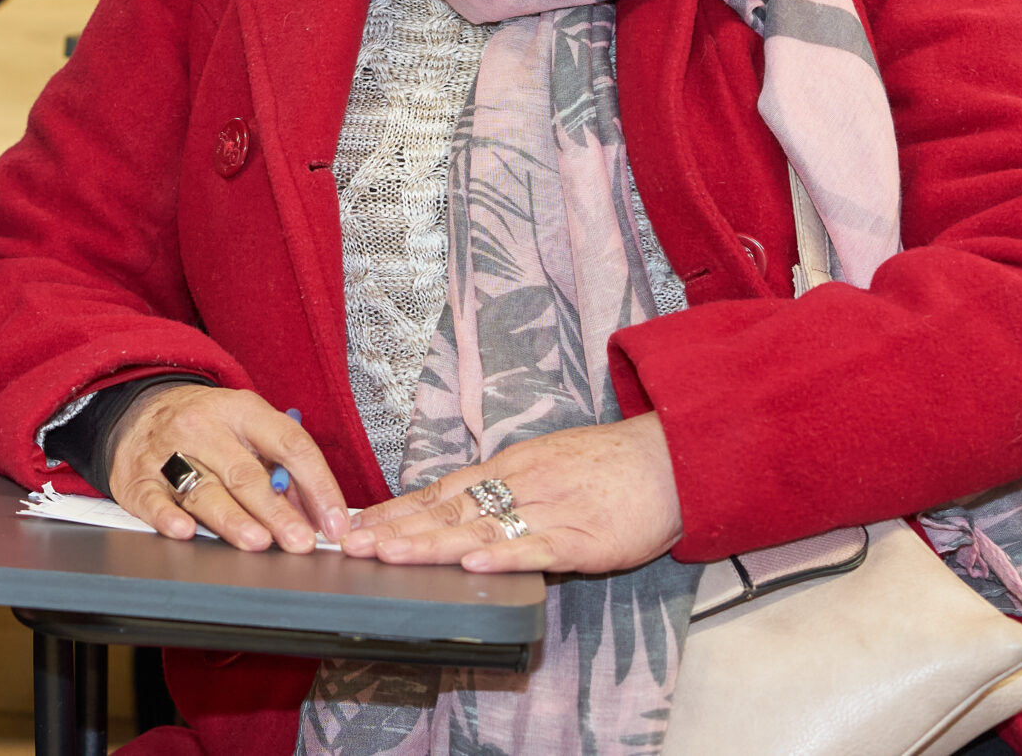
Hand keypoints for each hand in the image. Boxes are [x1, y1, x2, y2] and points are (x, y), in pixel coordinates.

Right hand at [106, 385, 350, 551]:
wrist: (139, 410)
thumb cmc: (207, 426)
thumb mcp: (247, 427)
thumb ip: (282, 468)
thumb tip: (318, 515)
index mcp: (241, 411)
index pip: (289, 444)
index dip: (317, 484)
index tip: (335, 520)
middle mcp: (204, 428)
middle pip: (245, 474)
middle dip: (276, 511)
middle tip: (300, 540)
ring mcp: (167, 452)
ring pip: (204, 490)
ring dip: (232, 519)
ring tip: (258, 541)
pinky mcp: (137, 478)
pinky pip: (154, 500)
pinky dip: (168, 517)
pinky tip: (185, 531)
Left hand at [343, 412, 681, 574]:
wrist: (671, 459)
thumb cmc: (606, 465)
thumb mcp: (544, 464)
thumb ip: (501, 487)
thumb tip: (453, 507)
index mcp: (509, 468)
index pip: (440, 490)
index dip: (395, 509)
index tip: (355, 524)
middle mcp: (521, 485)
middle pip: (448, 509)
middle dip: (396, 528)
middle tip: (350, 544)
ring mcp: (551, 512)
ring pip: (480, 528)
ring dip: (431, 545)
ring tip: (389, 555)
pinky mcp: (583, 539)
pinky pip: (537, 549)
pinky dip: (503, 557)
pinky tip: (471, 563)